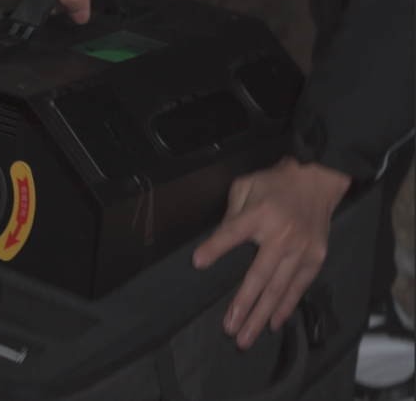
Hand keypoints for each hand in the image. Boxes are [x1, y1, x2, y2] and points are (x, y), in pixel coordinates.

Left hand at [192, 157, 350, 348]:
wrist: (316, 179)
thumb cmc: (274, 184)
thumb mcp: (245, 187)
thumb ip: (230, 215)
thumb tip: (214, 244)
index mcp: (260, 214)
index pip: (232, 233)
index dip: (215, 248)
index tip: (199, 262)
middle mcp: (283, 235)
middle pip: (259, 275)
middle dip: (243, 304)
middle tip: (229, 328)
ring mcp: (302, 249)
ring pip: (279, 289)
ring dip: (262, 315)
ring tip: (246, 336)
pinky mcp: (316, 257)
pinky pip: (298, 287)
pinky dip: (285, 306)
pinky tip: (273, 323)